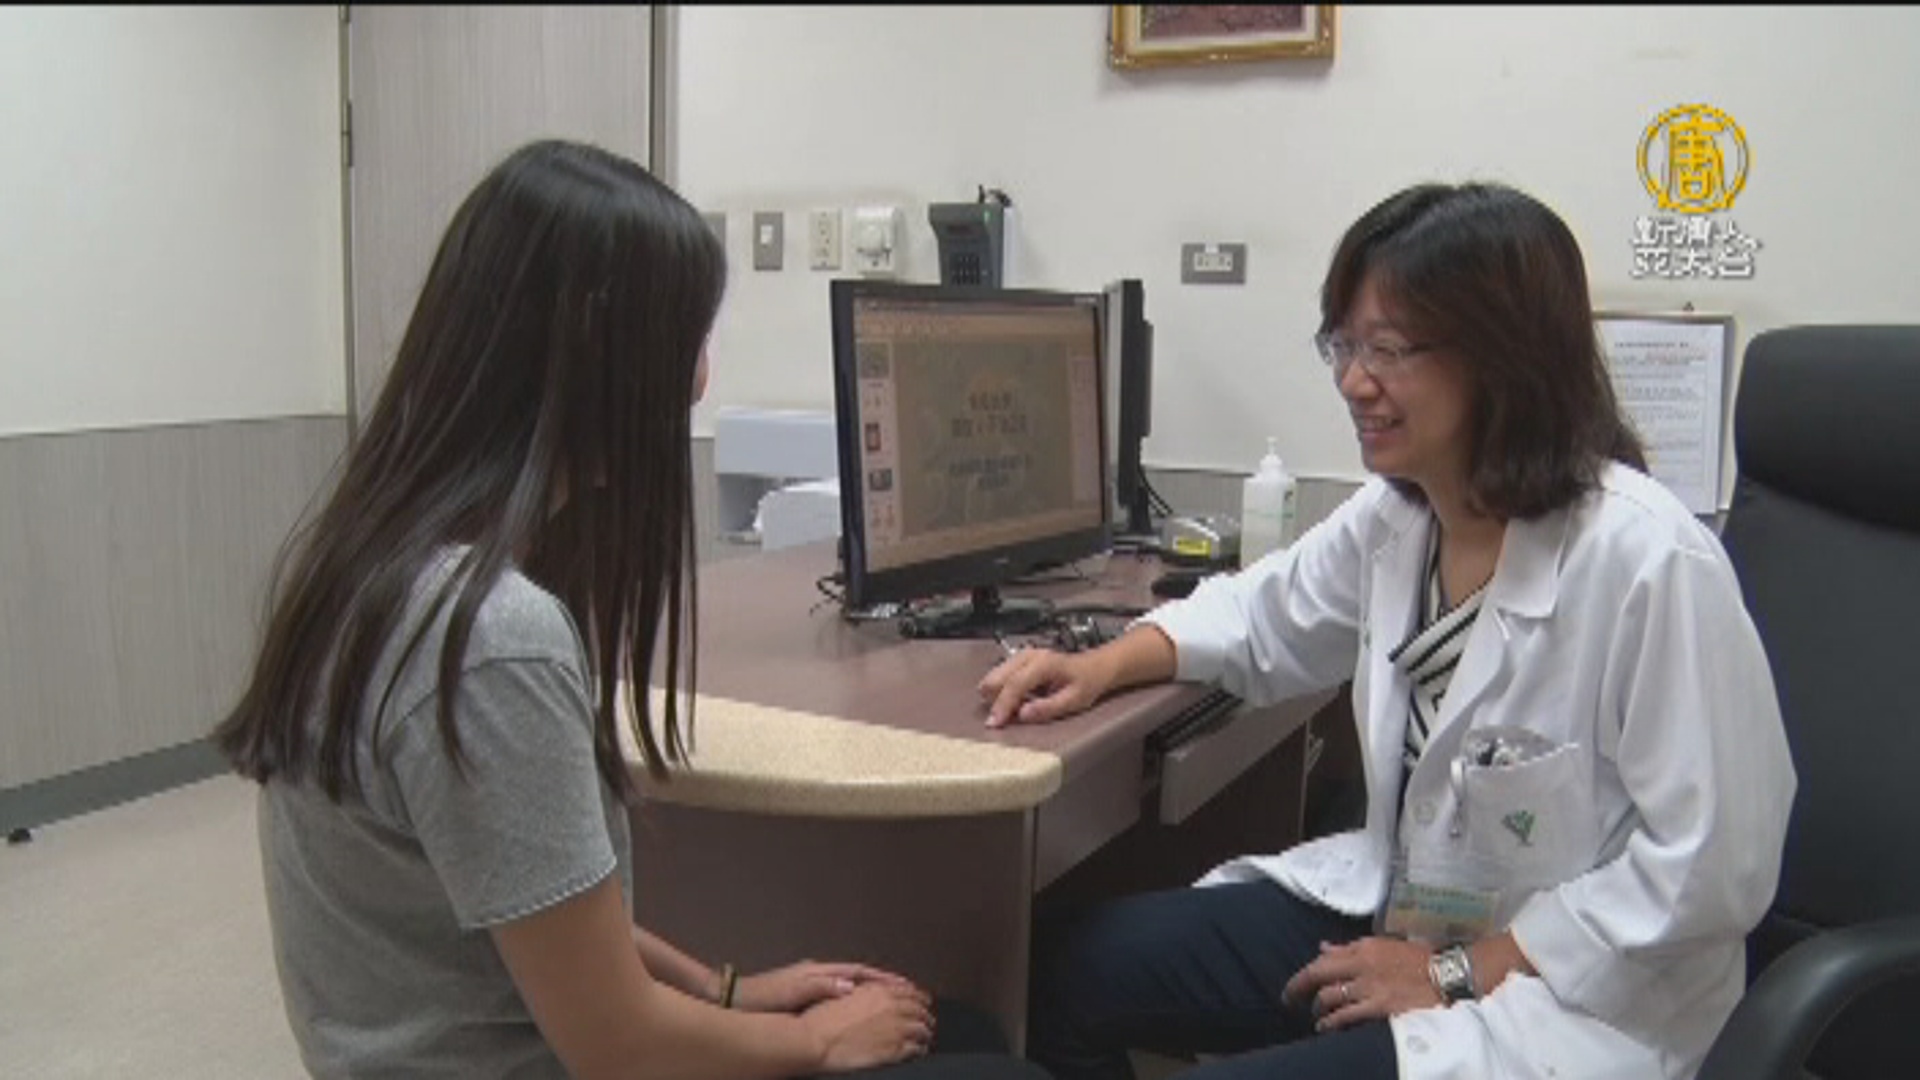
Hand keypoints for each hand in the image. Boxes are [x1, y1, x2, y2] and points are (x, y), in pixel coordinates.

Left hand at [734, 960, 917, 1013]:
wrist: (733, 999)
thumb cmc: (762, 997)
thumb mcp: (793, 992)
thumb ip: (822, 987)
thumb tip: (851, 985)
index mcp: (818, 971)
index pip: (859, 971)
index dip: (882, 978)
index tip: (904, 984)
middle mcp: (816, 971)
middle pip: (857, 973)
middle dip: (881, 981)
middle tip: (905, 990)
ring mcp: (809, 979)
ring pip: (848, 980)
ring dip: (868, 987)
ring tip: (888, 996)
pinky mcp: (802, 989)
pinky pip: (836, 989)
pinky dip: (852, 993)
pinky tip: (856, 1003)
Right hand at [800, 981, 935, 1072]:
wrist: (815, 1040)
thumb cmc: (821, 1019)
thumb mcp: (842, 994)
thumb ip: (864, 992)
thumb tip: (874, 992)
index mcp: (879, 992)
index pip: (909, 991)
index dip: (918, 996)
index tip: (923, 999)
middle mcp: (891, 1007)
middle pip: (919, 1009)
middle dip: (925, 1014)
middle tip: (928, 1018)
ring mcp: (895, 1029)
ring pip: (921, 1029)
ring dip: (925, 1032)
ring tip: (926, 1036)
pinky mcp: (893, 1050)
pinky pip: (915, 1048)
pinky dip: (920, 1049)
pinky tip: (919, 1051)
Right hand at [978, 647, 1111, 727]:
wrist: (1096, 666)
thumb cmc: (1087, 682)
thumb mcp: (1074, 700)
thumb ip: (1048, 708)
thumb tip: (1023, 715)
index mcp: (1044, 664)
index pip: (1014, 684)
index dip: (1002, 705)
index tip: (995, 723)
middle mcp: (1030, 656)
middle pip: (997, 676)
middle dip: (994, 700)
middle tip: (1000, 720)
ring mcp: (1023, 655)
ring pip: (995, 674)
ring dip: (996, 694)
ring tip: (1010, 711)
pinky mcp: (1020, 659)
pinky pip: (1001, 674)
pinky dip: (1001, 689)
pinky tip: (1015, 700)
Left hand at [1281, 937, 1441, 1032]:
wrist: (1447, 975)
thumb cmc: (1418, 959)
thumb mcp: (1383, 945)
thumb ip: (1350, 948)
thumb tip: (1323, 948)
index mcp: (1363, 947)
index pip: (1324, 958)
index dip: (1305, 972)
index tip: (1297, 983)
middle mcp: (1362, 964)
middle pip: (1318, 974)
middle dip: (1298, 987)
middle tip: (1289, 999)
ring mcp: (1369, 986)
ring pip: (1328, 996)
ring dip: (1317, 1008)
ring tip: (1316, 1015)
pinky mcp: (1380, 1006)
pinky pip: (1345, 1016)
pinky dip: (1330, 1022)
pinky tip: (1325, 1027)